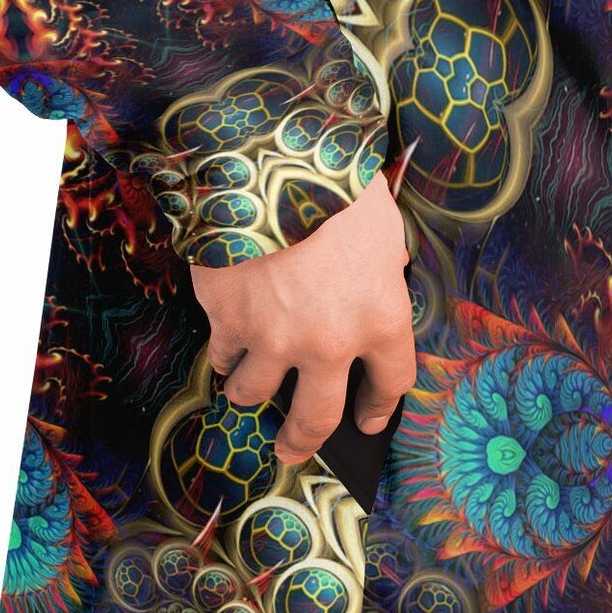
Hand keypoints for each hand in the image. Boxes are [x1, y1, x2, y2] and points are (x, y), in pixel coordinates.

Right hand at [190, 172, 414, 464]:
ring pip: (253, 393)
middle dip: (302, 440)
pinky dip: (221, 351)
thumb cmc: (333, 186)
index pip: (391, 381)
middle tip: (290, 450)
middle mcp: (330, 343)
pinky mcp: (226, 321)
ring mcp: (273, 339)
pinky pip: (220, 354)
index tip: (369, 420)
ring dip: (247, 392)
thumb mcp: (381, 228)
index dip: (379, 407)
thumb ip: (383, 267)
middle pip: (318, 418)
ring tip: (243, 385)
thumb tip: (384, 278)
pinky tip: (223, 342)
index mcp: (382, 318)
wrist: (267, 161)